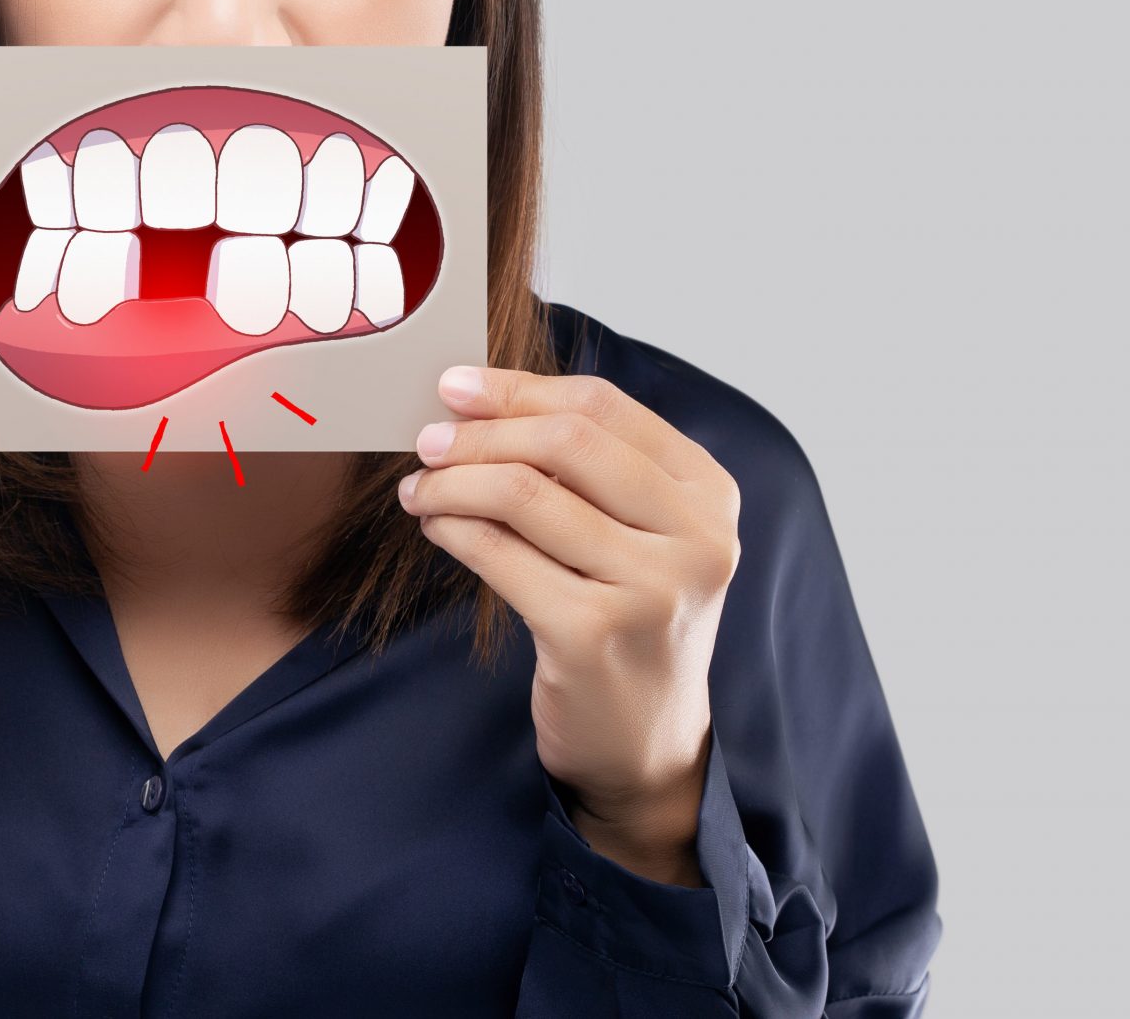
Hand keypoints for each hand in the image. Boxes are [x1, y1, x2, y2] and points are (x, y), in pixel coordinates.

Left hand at [398, 364, 740, 885]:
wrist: (645, 743)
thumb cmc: (628, 619)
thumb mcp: (638, 535)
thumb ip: (587, 469)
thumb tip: (479, 398)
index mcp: (709, 493)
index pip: (603, 406)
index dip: (520, 388)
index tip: (456, 385)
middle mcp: (695, 538)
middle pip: (565, 441)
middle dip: (481, 431)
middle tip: (426, 439)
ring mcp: (650, 589)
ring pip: (523, 494)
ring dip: (452, 481)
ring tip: (420, 489)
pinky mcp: (593, 635)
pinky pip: (499, 555)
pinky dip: (453, 529)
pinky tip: (435, 527)